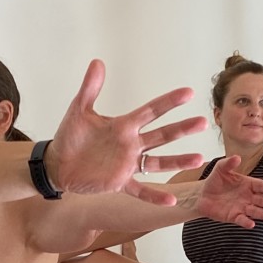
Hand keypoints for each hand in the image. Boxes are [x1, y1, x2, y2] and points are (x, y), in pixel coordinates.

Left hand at [46, 61, 206, 204]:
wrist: (58, 164)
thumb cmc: (70, 137)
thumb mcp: (79, 110)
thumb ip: (90, 88)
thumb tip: (98, 62)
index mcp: (124, 125)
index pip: (151, 111)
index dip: (169, 102)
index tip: (189, 93)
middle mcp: (131, 144)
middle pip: (162, 135)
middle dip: (182, 129)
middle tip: (204, 122)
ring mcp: (128, 164)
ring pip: (158, 163)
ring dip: (178, 161)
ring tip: (199, 159)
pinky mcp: (119, 183)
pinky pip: (141, 190)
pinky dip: (155, 196)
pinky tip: (171, 200)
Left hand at [194, 154, 262, 227]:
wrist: (202, 195)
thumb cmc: (214, 181)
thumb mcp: (220, 169)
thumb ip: (228, 163)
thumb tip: (237, 157)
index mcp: (248, 184)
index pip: (261, 186)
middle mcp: (248, 196)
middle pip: (262, 200)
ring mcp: (242, 207)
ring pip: (255, 211)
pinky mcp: (234, 216)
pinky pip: (242, 220)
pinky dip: (246, 222)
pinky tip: (251, 224)